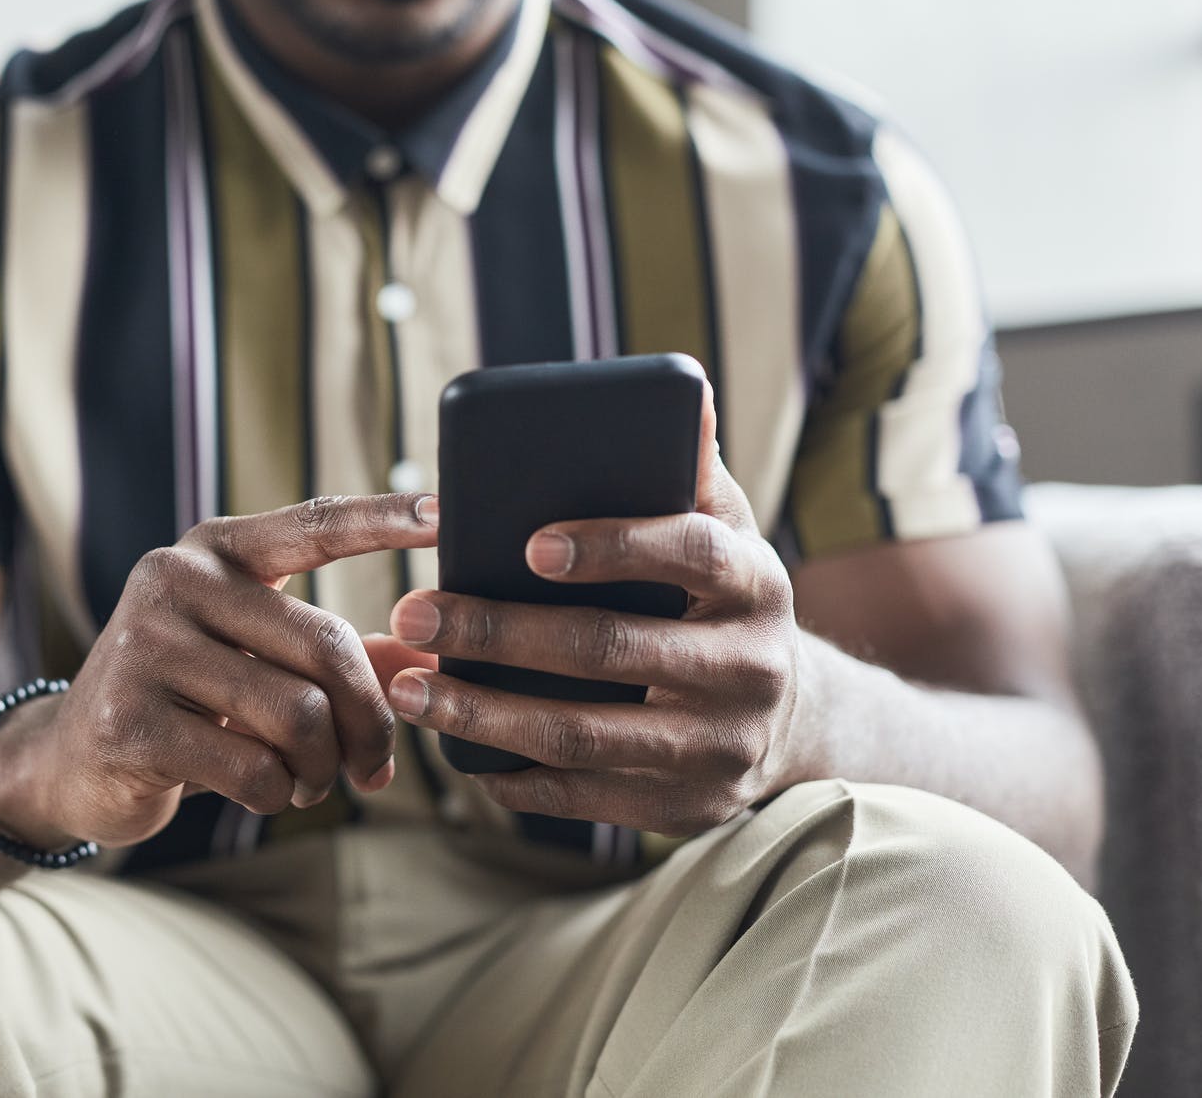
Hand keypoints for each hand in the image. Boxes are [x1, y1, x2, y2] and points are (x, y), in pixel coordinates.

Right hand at [0, 493, 438, 848]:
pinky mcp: (130, 721)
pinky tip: (266, 794)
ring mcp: (145, 647)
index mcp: (214, 550)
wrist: (71, 758)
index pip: (312, 525)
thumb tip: (430, 652)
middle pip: (328, 647)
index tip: (444, 512)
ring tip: (311, 783)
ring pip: (298, 715)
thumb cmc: (187, 702)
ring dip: (323, 769)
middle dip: (368, 722)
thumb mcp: (257, 661)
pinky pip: (255, 769)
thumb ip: (338, 652)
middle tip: (375, 768)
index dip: (382, 520)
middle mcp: (174, 579)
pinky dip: (280, 796)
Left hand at [384, 385, 806, 835]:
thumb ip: (691, 472)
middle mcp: (748, 669)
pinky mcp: (687, 808)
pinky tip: (455, 746)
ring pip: (581, 735)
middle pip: (609, 650)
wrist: (794, 716)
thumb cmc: (723, 598)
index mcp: (757, 583)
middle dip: (498, 632)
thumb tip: (691, 392)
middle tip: (414, 608)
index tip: (528, 544)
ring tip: (407, 685)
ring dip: (482, 713)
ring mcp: (719, 748)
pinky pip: (584, 799)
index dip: (613, 545)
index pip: (689, 553)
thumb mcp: (727, 531)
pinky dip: (512, 773)